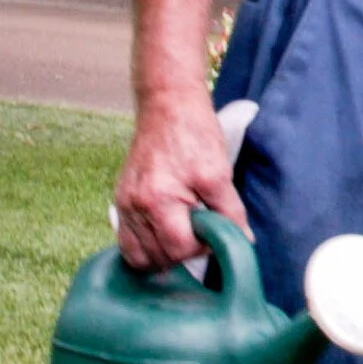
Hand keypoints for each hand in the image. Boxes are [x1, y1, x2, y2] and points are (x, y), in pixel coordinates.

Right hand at [112, 87, 250, 270]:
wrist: (168, 106)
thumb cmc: (194, 134)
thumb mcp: (219, 173)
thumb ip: (230, 211)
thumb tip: (243, 240)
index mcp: (158, 199)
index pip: (178, 248)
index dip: (200, 249)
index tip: (212, 233)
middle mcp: (134, 206)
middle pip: (157, 257)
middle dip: (182, 253)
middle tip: (200, 234)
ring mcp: (123, 205)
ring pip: (138, 255)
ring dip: (162, 255)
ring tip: (183, 236)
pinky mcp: (120, 201)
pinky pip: (126, 241)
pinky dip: (144, 248)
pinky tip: (164, 237)